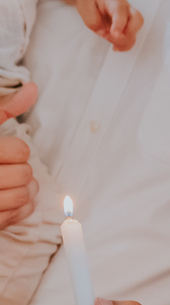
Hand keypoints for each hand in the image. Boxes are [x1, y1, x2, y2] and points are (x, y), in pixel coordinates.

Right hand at [0, 82, 38, 229]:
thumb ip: (4, 108)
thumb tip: (33, 88)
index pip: (20, 150)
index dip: (17, 150)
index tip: (2, 151)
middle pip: (25, 173)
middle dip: (20, 170)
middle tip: (4, 168)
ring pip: (22, 195)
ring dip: (23, 190)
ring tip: (7, 183)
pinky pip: (13, 216)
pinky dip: (18, 209)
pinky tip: (6, 198)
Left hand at [76, 0, 142, 51]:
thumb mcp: (84, 5)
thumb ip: (92, 19)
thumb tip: (102, 32)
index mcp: (114, 1)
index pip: (121, 12)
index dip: (119, 24)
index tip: (113, 34)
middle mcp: (125, 9)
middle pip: (138, 20)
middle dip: (129, 33)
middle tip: (113, 37)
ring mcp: (128, 18)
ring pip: (135, 32)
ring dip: (124, 42)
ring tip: (111, 43)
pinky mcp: (126, 27)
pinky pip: (131, 38)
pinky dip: (125, 45)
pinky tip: (115, 47)